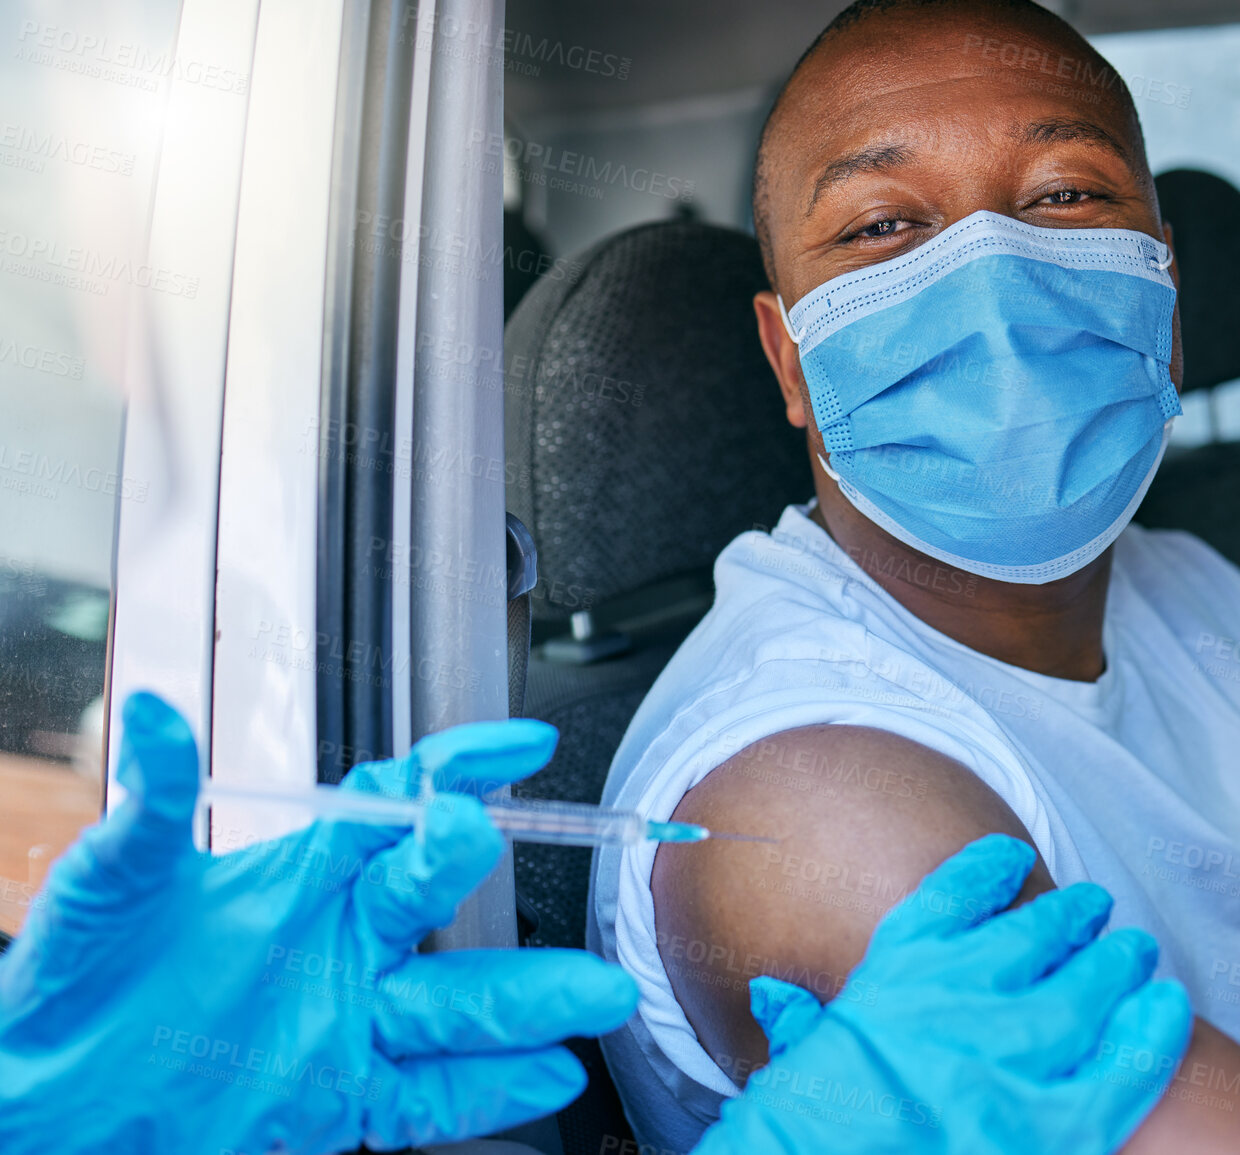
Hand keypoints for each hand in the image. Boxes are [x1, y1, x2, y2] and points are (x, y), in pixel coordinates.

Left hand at [0, 692, 638, 1154]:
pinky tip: (546, 1078)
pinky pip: (428, 1093)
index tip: (519, 744)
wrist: (50, 1101)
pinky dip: (490, 1089)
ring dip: (529, 999)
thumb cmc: (76, 982)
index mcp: (306, 873)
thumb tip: (156, 714)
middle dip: (498, 888)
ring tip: (597, 999)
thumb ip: (147, 803)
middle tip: (563, 869)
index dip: (461, 767)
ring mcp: (352, 1020)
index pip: (397, 803)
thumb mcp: (109, 885)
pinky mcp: (341, 1096)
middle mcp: (345, 940)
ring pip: (456, 1003)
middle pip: (439, 899)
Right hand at [692, 834, 1192, 1154]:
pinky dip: (1149, 1033)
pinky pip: (1119, 1068)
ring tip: (1136, 950)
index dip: (989, 870)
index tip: (1010, 858)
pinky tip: (1169, 1008)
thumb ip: (799, 1024)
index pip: (952, 897)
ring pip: (1085, 990)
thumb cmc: (804, 1129)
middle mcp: (957, 999)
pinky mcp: (1048, 1125)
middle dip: (1069, 917)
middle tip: (1094, 907)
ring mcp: (1007, 1057)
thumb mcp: (793, 1064)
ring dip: (1115, 963)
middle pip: (1033, 935)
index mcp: (893, 976)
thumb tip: (778, 997)